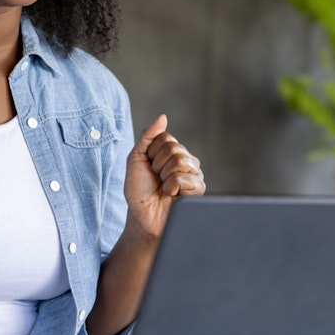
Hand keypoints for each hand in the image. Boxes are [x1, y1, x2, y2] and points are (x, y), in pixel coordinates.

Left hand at [123, 114, 204, 239]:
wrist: (141, 216)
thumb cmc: (138, 190)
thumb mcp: (136, 159)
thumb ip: (148, 136)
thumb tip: (163, 117)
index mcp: (172, 151)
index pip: (166, 137)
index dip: (151, 153)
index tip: (148, 167)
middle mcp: (185, 159)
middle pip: (173, 148)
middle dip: (157, 165)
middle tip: (156, 179)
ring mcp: (194, 173)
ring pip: (180, 161)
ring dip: (164, 177)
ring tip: (164, 188)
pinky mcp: (198, 189)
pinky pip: (183, 178)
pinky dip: (171, 188)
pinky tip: (172, 196)